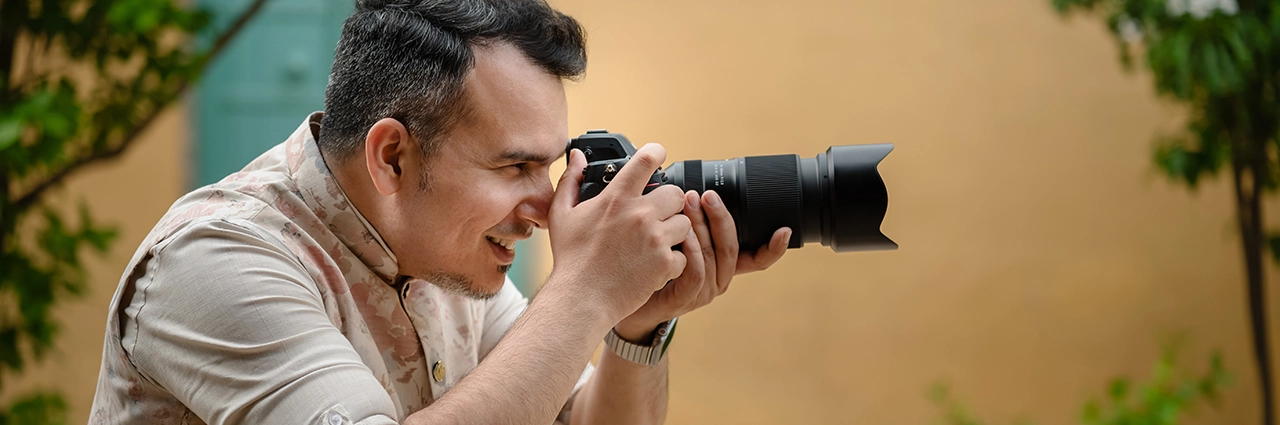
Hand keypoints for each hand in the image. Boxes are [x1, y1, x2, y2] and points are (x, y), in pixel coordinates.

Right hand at [547, 145, 691, 322]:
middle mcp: (640, 214)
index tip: (659, 156)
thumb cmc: (570, 259)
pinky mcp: (665, 263)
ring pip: (684, 223)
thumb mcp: (561, 215)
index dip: (657, 153)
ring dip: (674, 232)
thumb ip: (570, 180)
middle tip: (658, 216)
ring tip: (656, 243)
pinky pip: (684, 254)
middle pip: (676, 193)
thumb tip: (576, 156)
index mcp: (616, 198)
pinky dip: (673, 261)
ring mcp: (655, 239)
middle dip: (669, 203)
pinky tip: (654, 266)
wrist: (581, 299)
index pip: (646, 160)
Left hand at [614, 189, 790, 341]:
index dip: (773, 247)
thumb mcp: (678, 242)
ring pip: (713, 256)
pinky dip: (691, 250)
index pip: (756, 259)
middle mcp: (718, 281)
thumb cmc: (653, 267)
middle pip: (732, 247)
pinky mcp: (684, 299)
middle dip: (721, 217)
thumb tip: (696, 188)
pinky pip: (695, 273)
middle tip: (706, 194)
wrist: (629, 300)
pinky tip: (681, 234)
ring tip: (687, 203)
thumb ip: (693, 223)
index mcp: (723, 267)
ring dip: (701, 226)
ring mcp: (702, 293)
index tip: (785, 229)